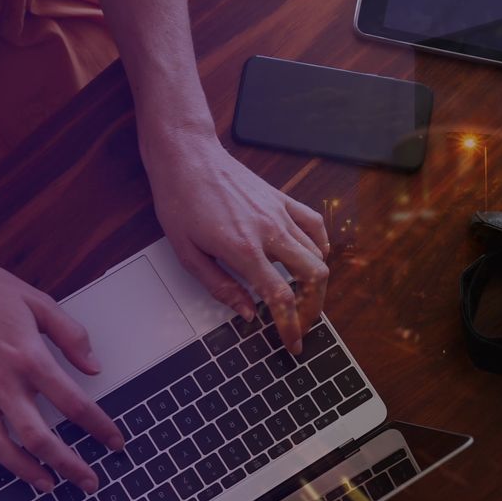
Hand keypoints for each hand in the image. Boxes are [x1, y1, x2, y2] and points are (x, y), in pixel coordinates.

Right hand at [0, 252, 122, 493]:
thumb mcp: (40, 302)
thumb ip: (72, 336)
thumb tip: (93, 367)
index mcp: (30, 358)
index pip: (73, 403)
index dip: (99, 427)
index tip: (114, 442)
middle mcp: (2, 382)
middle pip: (37, 437)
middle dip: (66, 465)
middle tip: (87, 481)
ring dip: (23, 471)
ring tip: (45, 484)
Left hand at [142, 131, 329, 354]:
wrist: (187, 156)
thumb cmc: (180, 202)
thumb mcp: (187, 254)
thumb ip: (220, 287)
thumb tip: (247, 312)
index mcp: (243, 250)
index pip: (281, 297)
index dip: (291, 326)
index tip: (293, 344)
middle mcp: (270, 231)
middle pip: (313, 277)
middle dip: (313, 308)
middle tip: (301, 324)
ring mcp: (280, 213)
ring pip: (319, 254)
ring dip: (317, 282)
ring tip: (304, 298)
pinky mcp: (282, 199)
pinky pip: (314, 225)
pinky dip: (321, 246)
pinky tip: (315, 257)